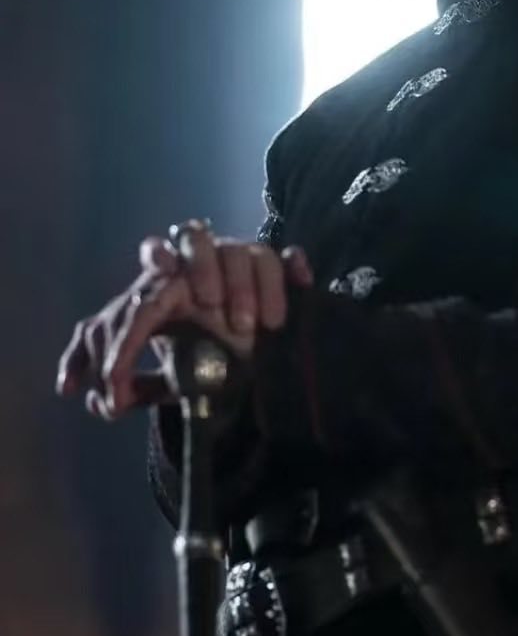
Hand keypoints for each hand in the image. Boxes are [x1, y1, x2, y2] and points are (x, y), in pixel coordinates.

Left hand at [55, 222, 313, 419]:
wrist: (245, 371)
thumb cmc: (195, 364)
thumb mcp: (157, 372)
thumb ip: (127, 380)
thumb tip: (98, 400)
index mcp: (170, 281)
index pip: (157, 256)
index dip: (157, 256)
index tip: (160, 268)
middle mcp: (204, 264)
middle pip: (196, 235)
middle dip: (204, 265)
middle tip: (212, 304)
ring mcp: (243, 265)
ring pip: (247, 251)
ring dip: (250, 288)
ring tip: (254, 328)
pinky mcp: (281, 275)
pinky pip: (288, 258)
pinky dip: (295, 269)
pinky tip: (302, 282)